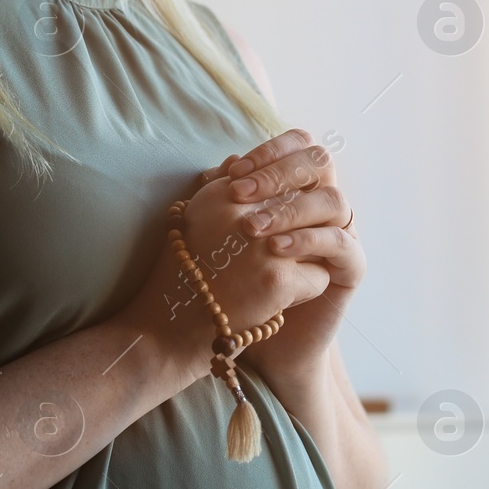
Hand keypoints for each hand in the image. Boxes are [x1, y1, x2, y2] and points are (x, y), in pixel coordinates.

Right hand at [117, 167, 332, 379]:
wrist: (169, 330)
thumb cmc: (183, 275)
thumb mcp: (193, 218)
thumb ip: (218, 185)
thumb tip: (239, 159)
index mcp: (223, 192)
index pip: (280, 178)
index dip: (287, 203)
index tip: (277, 226)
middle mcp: (241, 211)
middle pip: (303, 205)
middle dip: (304, 228)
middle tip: (290, 251)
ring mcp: (262, 244)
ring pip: (318, 238)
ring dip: (306, 258)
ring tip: (282, 275)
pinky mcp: (277, 278)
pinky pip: (319, 277)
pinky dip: (305, 292)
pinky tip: (279, 302)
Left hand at [214, 130, 365, 383]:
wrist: (251, 336)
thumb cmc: (233, 279)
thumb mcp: (225, 232)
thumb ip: (227, 196)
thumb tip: (224, 164)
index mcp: (299, 186)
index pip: (298, 146)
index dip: (271, 150)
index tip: (234, 171)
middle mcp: (324, 204)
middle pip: (321, 163)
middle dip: (279, 173)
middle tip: (241, 193)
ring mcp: (342, 232)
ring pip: (333, 201)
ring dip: (291, 209)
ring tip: (252, 228)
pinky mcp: (350, 267)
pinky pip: (341, 243)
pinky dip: (308, 241)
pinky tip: (276, 250)